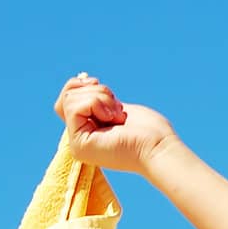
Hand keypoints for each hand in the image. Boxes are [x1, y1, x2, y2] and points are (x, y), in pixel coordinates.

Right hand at [53, 73, 176, 175]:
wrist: (160, 148)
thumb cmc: (149, 130)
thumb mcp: (117, 107)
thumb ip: (97, 99)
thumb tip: (83, 80)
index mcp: (87, 130)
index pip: (68, 99)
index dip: (81, 86)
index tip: (105, 89)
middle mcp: (78, 138)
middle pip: (67, 96)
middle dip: (96, 91)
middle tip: (118, 108)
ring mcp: (76, 143)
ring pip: (70, 99)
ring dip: (100, 97)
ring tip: (118, 115)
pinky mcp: (79, 144)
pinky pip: (74, 107)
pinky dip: (97, 103)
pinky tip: (114, 119)